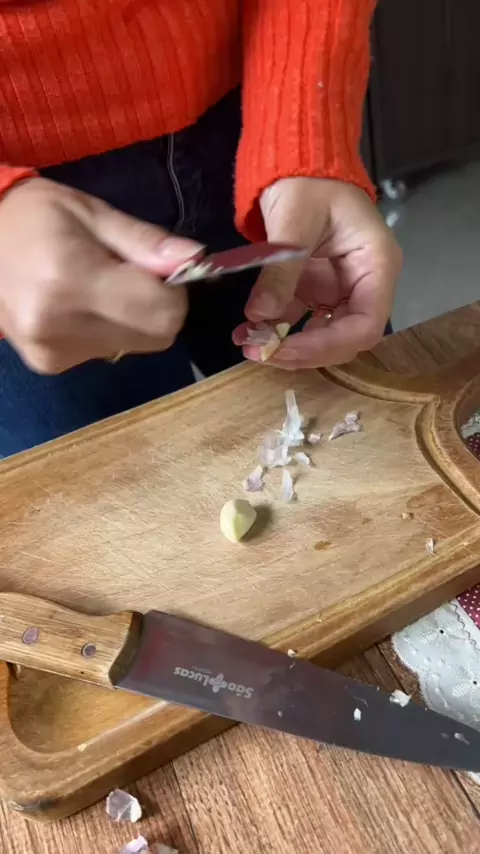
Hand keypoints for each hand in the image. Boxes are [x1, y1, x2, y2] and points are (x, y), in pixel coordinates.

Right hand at [0, 178, 202, 372]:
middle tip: (127, 275)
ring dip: (131, 320)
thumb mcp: (91, 212)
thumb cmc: (33, 216)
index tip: (159, 270)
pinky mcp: (49, 364)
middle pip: (156, 337)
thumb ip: (145, 242)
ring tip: (96, 287)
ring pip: (134, 347)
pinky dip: (107, 331)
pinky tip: (79, 306)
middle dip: (157, 307)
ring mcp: (53, 352)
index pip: (163, 313)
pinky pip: (107, 352)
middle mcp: (61, 326)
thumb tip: (194, 259)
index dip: (174, 292)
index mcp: (72, 279)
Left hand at [233, 178, 401, 368]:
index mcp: (376, 265)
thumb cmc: (309, 181)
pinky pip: (300, 319)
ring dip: (286, 345)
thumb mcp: (294, 221)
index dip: (327, 346)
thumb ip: (280, 271)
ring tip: (248, 344)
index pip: (365, 325)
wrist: (297, 162)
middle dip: (303, 351)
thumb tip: (259, 317)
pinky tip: (246, 331)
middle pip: (344, 338)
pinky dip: (275, 329)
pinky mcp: (316, 290)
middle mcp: (364, 284)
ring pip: (321, 334)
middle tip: (260, 353)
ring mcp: (339, 289)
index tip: (285, 350)